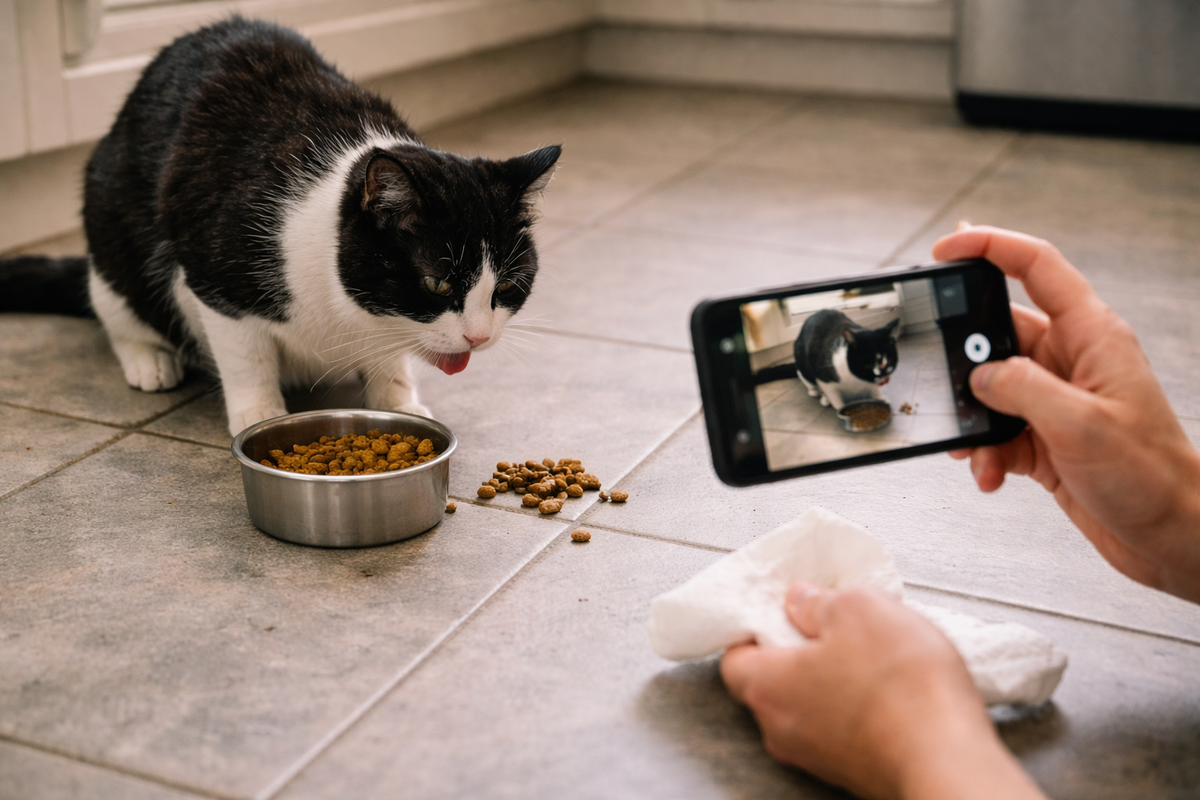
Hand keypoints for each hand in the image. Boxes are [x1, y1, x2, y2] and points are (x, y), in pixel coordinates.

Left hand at [721, 584, 1043, 799]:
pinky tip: (890, 689)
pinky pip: (840, 728)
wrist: (949, 759)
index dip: (755, 628)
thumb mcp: (859, 609)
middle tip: (832, 626)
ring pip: (808, 705)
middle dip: (799, 650)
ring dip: (832, 678)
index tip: (781, 608)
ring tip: (872, 655)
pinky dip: (856, 706)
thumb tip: (803, 600)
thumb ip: (819, 601)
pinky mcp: (851, 771)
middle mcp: (781, 729)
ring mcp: (816, 756)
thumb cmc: (903, 688)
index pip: (734, 657)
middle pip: (772, 681)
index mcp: (767, 686)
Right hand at [934, 225, 1199, 603]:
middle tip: (945, 379)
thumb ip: (1020, 388)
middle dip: (965, 361)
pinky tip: (989, 473)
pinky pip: (996, 430)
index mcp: (1091, 336)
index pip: (1036, 267)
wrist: (1174, 536)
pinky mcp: (1045, 437)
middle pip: (999, 333)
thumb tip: (979, 374)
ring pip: (990, 388)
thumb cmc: (1153, 478)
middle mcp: (1072, 360)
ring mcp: (1057, 399)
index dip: (990, 246)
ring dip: (973, 420)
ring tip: (974, 446)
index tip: (947, 246)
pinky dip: (984, 451)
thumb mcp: (1080, 424)